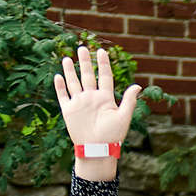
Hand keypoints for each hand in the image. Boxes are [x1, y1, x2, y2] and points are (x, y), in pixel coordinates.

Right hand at [53, 46, 140, 180]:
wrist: (97, 148)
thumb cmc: (113, 135)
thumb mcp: (124, 117)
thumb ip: (128, 100)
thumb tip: (137, 86)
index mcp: (105, 97)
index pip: (104, 76)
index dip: (103, 63)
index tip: (102, 50)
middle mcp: (92, 97)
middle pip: (88, 75)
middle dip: (85, 62)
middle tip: (82, 47)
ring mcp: (79, 103)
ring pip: (74, 82)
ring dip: (70, 70)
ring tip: (67, 57)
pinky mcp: (69, 110)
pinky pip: (63, 95)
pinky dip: (60, 86)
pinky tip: (58, 75)